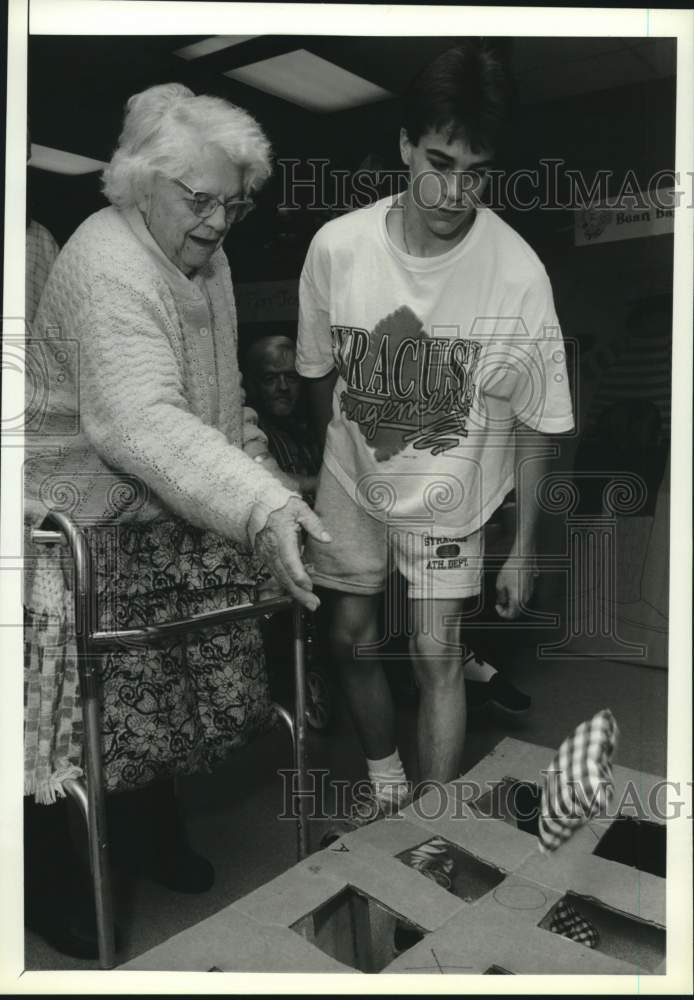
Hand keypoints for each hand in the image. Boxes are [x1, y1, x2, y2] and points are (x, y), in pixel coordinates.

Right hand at [253, 496, 330, 611]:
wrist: (257, 504)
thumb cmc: (279, 505)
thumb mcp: (300, 509)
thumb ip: (314, 524)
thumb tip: (327, 538)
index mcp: (281, 538)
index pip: (290, 561)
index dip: (299, 576)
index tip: (310, 586)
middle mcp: (272, 549)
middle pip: (284, 576)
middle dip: (299, 593)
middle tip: (313, 604)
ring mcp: (267, 555)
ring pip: (280, 578)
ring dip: (294, 592)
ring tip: (309, 603)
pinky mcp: (265, 557)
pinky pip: (276, 574)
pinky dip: (286, 585)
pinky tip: (297, 592)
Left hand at [495, 554, 538, 619]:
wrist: (523, 558)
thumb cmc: (512, 569)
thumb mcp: (500, 583)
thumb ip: (500, 596)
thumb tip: (500, 601)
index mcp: (517, 599)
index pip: (511, 615)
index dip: (502, 613)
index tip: (497, 606)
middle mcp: (525, 598)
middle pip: (517, 611)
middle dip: (507, 608)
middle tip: (500, 602)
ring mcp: (529, 593)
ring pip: (520, 604)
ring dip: (512, 602)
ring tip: (504, 593)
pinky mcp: (531, 588)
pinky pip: (523, 596)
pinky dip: (517, 596)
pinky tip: (511, 587)